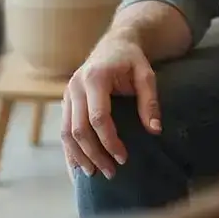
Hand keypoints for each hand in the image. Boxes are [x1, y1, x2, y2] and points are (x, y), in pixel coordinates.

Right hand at [62, 35, 159, 178]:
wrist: (115, 43)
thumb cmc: (132, 59)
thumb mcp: (146, 75)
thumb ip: (150, 101)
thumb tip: (154, 130)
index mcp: (95, 78)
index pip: (98, 118)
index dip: (109, 141)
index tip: (124, 158)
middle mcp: (76, 86)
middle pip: (78, 129)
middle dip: (94, 154)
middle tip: (111, 173)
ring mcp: (67, 93)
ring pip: (66, 132)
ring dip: (79, 156)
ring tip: (95, 174)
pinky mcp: (66, 100)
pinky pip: (63, 129)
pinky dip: (69, 150)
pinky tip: (77, 167)